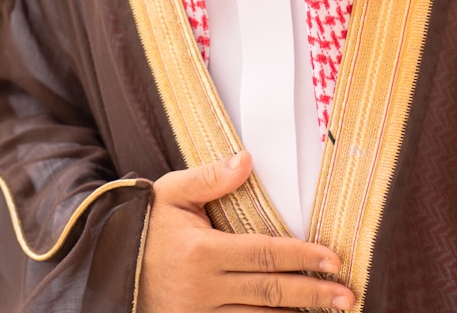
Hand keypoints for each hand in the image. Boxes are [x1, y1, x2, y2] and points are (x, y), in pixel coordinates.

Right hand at [136, 151, 355, 311]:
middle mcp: (204, 288)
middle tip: (348, 296)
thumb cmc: (145, 224)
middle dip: (313, 293)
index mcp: (202, 252)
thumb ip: (210, 177)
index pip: (264, 253)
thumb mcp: (172, 192)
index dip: (302, 257)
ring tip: (332, 311)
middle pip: (270, 292)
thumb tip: (247, 159)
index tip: (333, 259)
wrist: (108, 265)